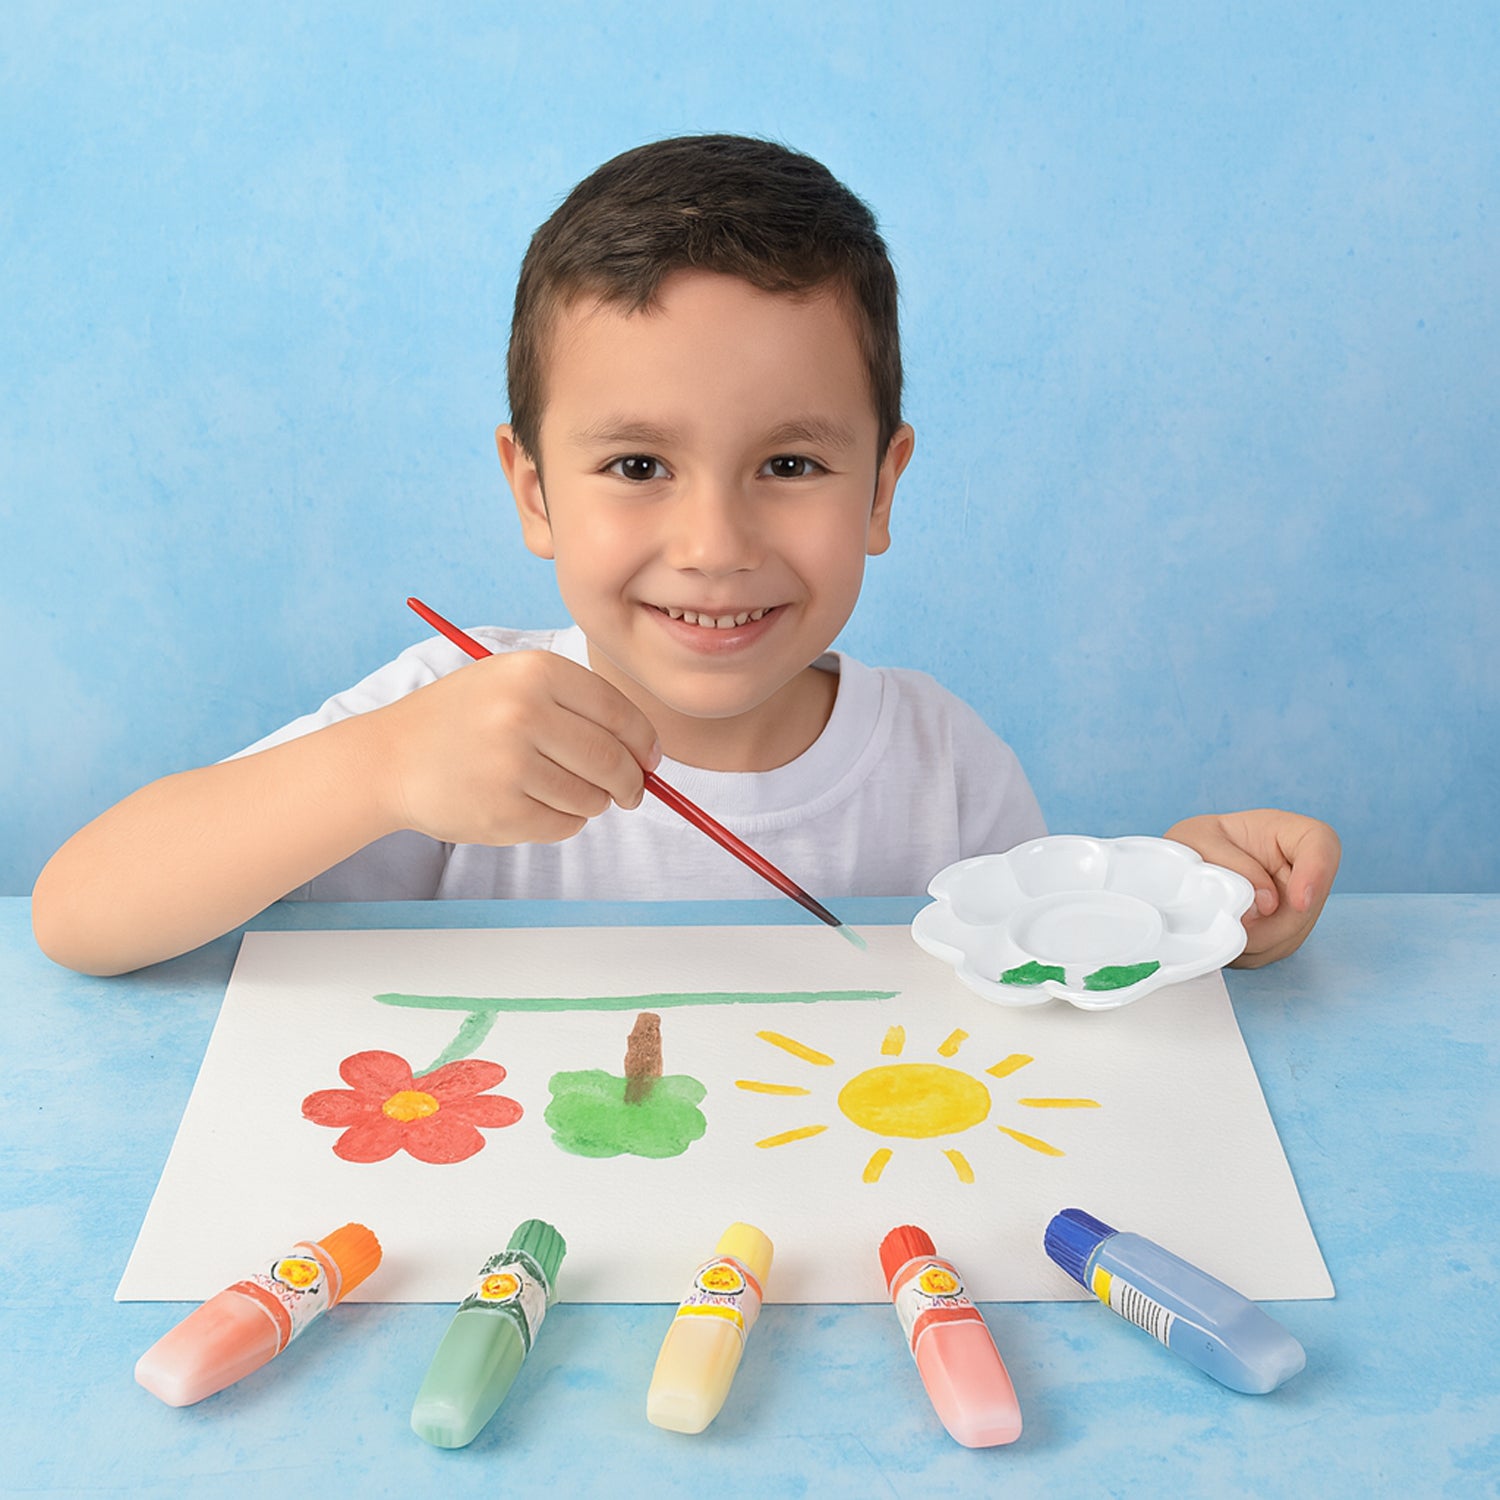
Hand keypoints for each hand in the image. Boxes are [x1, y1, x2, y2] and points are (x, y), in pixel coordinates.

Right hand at [369, 650, 660, 846]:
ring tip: (558, 789)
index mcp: (536, 671)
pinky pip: (564, 825)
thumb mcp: (514, 682)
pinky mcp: (502, 812)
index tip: (649, 760)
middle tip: (630, 791)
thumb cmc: (464, 718)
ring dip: (591, 802)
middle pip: (613, 761)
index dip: (644, 743)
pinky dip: (562, 821)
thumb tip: (647, 752)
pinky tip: (531, 804)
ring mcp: (512, 766)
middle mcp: (525, 714)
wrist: (390, 757)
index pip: (620, 714)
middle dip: (631, 783)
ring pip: (592, 798)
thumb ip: (579, 706)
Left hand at [1164, 810, 1340, 967]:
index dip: (1316, 874)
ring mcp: (1297, 908)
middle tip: (1230, 922)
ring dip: (1253, 940)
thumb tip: (1267, 903)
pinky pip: (1272, 952)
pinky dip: (1247, 951)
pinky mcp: (1283, 936)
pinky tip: (1223, 936)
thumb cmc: (1194, 845)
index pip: (1322, 846)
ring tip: (1218, 925)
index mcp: (1288, 833)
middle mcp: (1302, 871)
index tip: (1299, 902)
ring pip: (1289, 937)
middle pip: (1307, 908)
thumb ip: (1234, 865)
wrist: (1188, 867)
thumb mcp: (1199, 839)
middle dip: (1269, 925)